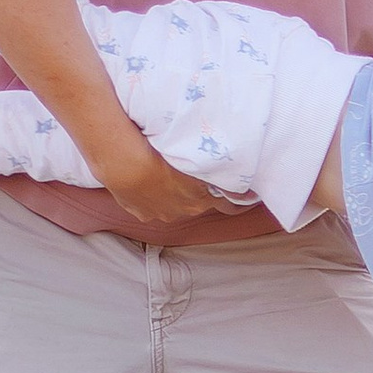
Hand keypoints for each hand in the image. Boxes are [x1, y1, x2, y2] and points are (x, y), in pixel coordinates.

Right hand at [97, 142, 233, 225]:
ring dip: (169, 195)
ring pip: (171, 205)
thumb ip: (212, 175)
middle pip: (195, 203)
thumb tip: (231, 182)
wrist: (127, 165)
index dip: (236, 199)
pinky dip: (149, 197)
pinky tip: (145, 184)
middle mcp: (182, 212)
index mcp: (200, 201)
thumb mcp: (195, 163)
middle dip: (193, 193)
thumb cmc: (160, 158)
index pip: (228, 205)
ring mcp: (160, 215)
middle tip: (185, 174)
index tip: (245, 195)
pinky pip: (149, 206)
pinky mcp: (141, 213)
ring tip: (161, 176)